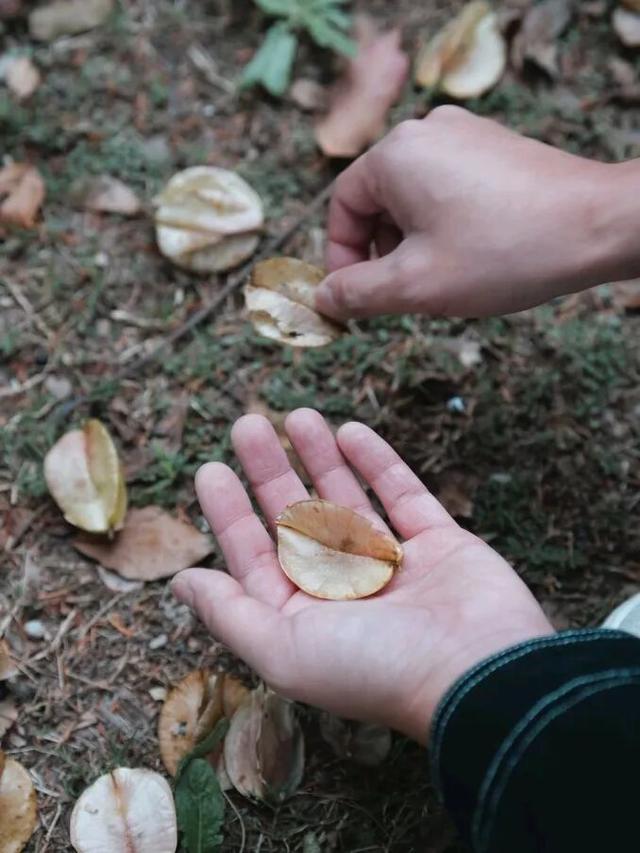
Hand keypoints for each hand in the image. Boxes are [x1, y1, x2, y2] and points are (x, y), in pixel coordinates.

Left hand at [172, 409, 552, 742]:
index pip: (257, 555)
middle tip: (246, 423)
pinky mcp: (440, 543)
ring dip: (320, 457)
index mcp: (306, 617)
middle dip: (270, 471)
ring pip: (349, 499)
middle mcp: (347, 590)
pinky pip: (403, 494)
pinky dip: (379, 462)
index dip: (229, 512)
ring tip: (295, 414)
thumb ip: (230, 614)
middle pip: (298, 517)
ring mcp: (396, 565)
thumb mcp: (283, 650)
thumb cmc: (374, 668)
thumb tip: (180, 583)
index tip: (210, 468)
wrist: (479, 674)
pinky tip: (350, 430)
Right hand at [316, 106, 637, 319]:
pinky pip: (448, 188)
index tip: (355, 296)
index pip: (343, 206)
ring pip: (414, 197)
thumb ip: (357, 293)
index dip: (341, 257)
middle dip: (382, 252)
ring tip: (442, 278)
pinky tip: (471, 256)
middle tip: (402, 294)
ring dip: (413, 242)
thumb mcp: (415, 285)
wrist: (597, 226)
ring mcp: (466, 135)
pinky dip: (444, 225)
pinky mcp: (495, 147)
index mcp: (396, 154)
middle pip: (378, 200)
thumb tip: (323, 298)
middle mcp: (427, 131)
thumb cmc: (503, 252)